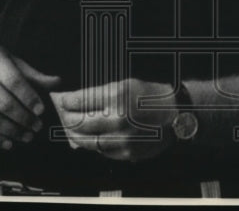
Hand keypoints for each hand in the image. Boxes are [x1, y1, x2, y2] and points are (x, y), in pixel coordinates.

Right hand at [0, 44, 60, 149]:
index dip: (29, 97)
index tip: (41, 110)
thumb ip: (32, 74)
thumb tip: (58, 83)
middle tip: (37, 126)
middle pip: (3, 103)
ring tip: (28, 136)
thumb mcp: (10, 59)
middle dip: (24, 118)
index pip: (13, 81)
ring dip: (12, 131)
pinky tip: (9, 143)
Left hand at [52, 79, 177, 161]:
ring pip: (87, 141)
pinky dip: (92, 145)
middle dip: (67, 118)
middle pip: (79, 123)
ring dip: (75, 135)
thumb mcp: (125, 85)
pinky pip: (101, 151)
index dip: (67, 101)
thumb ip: (100, 94)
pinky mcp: (126, 152)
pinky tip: (89, 138)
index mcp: (116, 96)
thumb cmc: (150, 96)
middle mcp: (117, 118)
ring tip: (71, 128)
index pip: (80, 101)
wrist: (176, 114)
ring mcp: (121, 138)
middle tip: (63, 114)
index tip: (63, 100)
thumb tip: (76, 101)